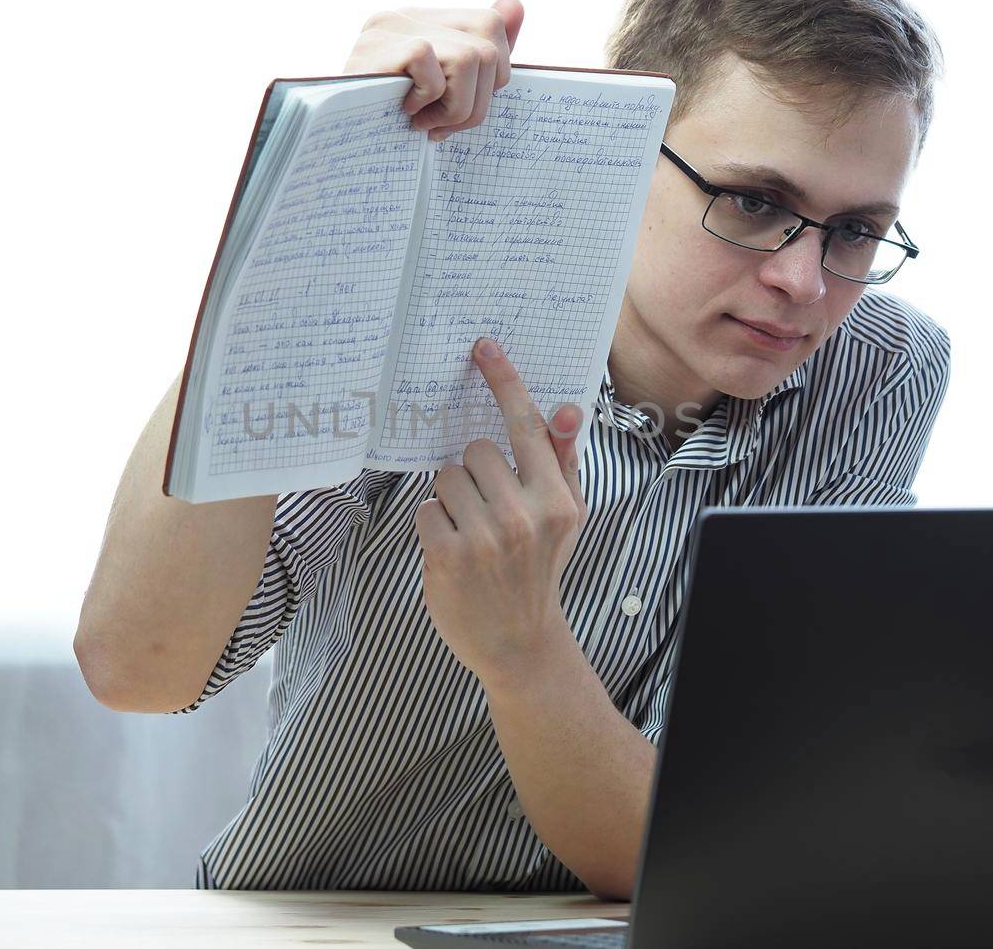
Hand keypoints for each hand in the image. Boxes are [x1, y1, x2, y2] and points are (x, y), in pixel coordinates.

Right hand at [341, 0, 524, 139]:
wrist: (336, 149)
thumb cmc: (389, 125)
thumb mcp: (444, 93)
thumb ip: (480, 52)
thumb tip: (515, 3)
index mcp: (423, 22)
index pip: (490, 25)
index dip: (492, 77)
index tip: (459, 110)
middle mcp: (405, 16)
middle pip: (488, 47)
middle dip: (477, 103)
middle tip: (442, 126)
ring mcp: (388, 27)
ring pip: (471, 58)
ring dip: (456, 108)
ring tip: (425, 123)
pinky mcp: (376, 46)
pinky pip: (432, 64)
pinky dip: (429, 99)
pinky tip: (406, 113)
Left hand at [414, 336, 588, 689]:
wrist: (520, 643)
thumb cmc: (540, 569)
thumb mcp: (566, 517)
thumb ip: (562, 461)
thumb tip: (565, 408)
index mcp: (557, 500)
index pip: (525, 426)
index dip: (504, 382)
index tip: (483, 348)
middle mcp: (524, 516)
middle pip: (475, 452)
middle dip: (474, 473)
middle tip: (487, 509)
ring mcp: (484, 538)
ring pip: (446, 478)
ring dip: (452, 500)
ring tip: (471, 532)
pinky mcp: (448, 557)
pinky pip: (426, 510)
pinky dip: (435, 526)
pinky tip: (453, 551)